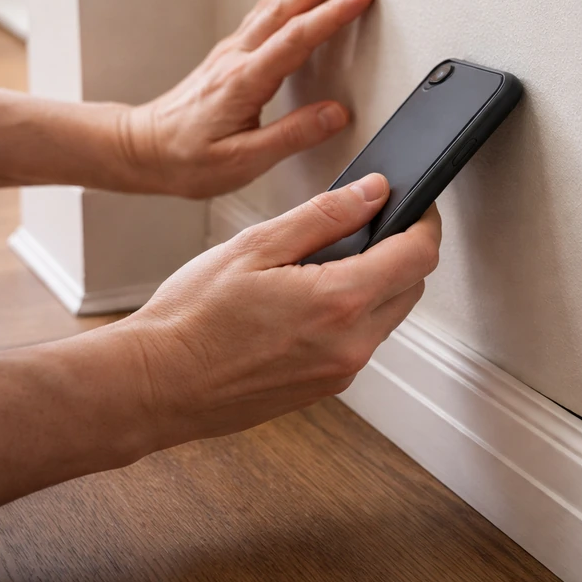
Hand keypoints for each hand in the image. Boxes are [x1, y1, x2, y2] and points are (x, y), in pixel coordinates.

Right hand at [113, 173, 441, 445]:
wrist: (158, 385)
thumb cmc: (192, 318)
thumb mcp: (256, 245)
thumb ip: (324, 216)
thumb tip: (372, 193)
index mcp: (339, 301)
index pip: (418, 255)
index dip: (424, 222)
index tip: (414, 205)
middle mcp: (351, 344)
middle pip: (411, 286)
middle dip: (401, 251)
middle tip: (364, 227)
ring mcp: (341, 372)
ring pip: (388, 315)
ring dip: (376, 284)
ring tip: (323, 264)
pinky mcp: (326, 388)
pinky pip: (361, 341)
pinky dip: (352, 314)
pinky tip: (307, 300)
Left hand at [117, 0, 374, 198]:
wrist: (143, 149)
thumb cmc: (187, 159)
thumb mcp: (244, 161)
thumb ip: (292, 135)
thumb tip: (335, 114)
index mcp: (244, 82)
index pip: (297, 38)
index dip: (332, 13)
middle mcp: (236, 58)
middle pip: (285, 9)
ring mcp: (230, 52)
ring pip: (272, 5)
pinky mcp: (228, 55)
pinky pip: (262, 13)